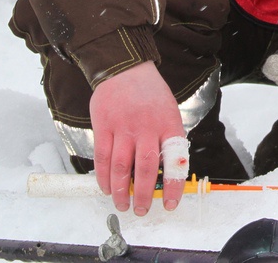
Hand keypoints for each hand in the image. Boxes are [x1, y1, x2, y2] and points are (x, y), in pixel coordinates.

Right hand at [90, 61, 187, 214]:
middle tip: (142, 210)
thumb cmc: (150, 93)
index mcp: (168, 124)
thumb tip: (166, 172)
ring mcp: (124, 127)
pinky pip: (103, 157)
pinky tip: (106, 187)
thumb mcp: (168, 111)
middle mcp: (147, 127)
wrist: (125, 68)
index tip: (170, 204)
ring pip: (122, 167)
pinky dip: (103, 176)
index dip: (173, 186)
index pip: (175, 161)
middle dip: (144, 195)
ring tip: (122, 204)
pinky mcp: (103, 126)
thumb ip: (166, 139)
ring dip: (121, 191)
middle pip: (146, 169)